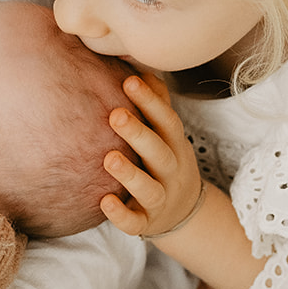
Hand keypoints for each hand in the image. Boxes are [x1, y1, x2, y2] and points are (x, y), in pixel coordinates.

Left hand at [101, 72, 202, 237]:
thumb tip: (141, 65)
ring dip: (130, 175)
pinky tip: (103, 202)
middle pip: (159, 152)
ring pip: (149, 189)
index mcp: (175, 145)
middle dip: (139, 134)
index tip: (129, 81)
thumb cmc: (166, 161)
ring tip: (108, 159)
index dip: (151, 101)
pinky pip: (135, 223)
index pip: (167, 121)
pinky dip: (121, 215)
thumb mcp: (168, 134)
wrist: (184, 214)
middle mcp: (171, 171)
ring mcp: (160, 199)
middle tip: (115, 114)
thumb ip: (156, 102)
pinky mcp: (147, 223)